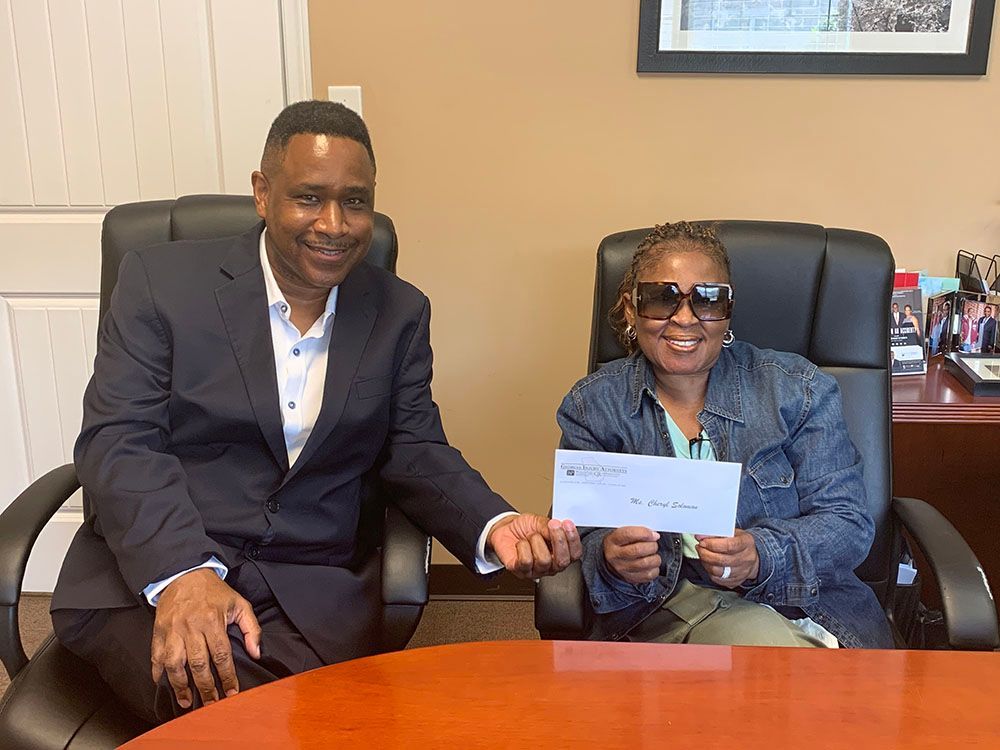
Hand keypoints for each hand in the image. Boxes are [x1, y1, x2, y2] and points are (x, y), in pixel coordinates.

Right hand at [151, 568, 261, 709]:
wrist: (184, 574)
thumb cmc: (214, 592)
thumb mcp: (239, 604)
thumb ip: (252, 628)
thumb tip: (256, 652)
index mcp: (212, 621)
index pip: (221, 655)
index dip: (227, 677)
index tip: (231, 693)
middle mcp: (191, 627)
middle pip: (198, 664)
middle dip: (205, 687)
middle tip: (211, 704)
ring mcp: (172, 631)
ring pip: (174, 664)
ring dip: (179, 686)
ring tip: (186, 701)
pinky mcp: (158, 632)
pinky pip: (155, 656)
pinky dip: (157, 673)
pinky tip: (162, 685)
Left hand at [487, 514, 581, 578]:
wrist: (505, 530)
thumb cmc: (524, 528)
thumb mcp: (539, 521)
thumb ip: (550, 526)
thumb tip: (559, 527)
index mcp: (560, 553)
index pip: (575, 554)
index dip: (573, 540)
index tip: (567, 525)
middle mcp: (550, 565)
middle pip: (562, 562)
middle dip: (559, 541)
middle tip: (553, 526)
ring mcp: (536, 570)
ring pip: (543, 561)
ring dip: (536, 541)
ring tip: (531, 535)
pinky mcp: (520, 571)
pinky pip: (526, 561)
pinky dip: (523, 547)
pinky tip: (521, 543)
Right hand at [602, 526, 660, 584]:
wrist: (611, 562)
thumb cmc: (620, 545)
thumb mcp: (622, 533)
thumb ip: (636, 531)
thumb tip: (653, 535)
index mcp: (613, 541)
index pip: (629, 534)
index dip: (645, 533)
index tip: (654, 535)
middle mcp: (615, 556)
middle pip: (638, 550)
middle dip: (652, 546)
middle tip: (653, 544)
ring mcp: (622, 569)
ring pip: (646, 563)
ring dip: (655, 557)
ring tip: (652, 554)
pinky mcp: (631, 578)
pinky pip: (649, 574)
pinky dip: (654, 568)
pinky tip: (650, 564)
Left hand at [695, 529, 759, 588]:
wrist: (752, 557)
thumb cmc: (740, 543)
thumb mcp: (733, 532)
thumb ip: (717, 533)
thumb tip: (701, 536)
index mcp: (747, 543)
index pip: (729, 546)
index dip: (712, 544)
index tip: (702, 541)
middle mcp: (746, 559)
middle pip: (721, 560)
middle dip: (705, 553)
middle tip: (699, 547)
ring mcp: (742, 572)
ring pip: (718, 571)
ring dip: (705, 562)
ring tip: (703, 555)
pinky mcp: (735, 581)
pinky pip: (717, 579)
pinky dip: (709, 571)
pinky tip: (708, 564)